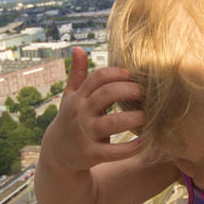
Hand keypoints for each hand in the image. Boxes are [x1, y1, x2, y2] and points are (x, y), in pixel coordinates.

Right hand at [44, 47, 144, 171]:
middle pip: (107, 94)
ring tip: (148, 117)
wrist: (56, 155)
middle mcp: (81, 113)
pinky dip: (132, 147)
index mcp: (79, 97)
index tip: (132, 76)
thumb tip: (78, 48)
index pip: (98, 77)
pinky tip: (145, 141)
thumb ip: (77, 74)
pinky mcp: (91, 154)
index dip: (117, 73)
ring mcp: (85, 134)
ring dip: (134, 118)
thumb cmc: (70, 120)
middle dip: (130, 91)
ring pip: (113, 122)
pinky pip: (115, 151)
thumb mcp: (70, 97)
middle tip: (147, 94)